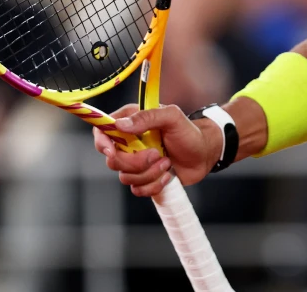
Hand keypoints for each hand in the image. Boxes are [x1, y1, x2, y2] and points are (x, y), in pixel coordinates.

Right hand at [92, 104, 222, 196]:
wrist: (204, 153)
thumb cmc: (189, 132)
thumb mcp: (172, 117)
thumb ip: (148, 117)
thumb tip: (121, 125)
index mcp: (131, 123)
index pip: (102, 132)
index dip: (102, 142)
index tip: (113, 150)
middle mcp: (128, 144)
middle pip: (112, 160)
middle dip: (135, 162)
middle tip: (157, 154)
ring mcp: (135, 163)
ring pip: (125, 178)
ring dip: (150, 173)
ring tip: (167, 163)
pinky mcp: (143, 179)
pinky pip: (137, 190)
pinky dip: (154, 185)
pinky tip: (168, 174)